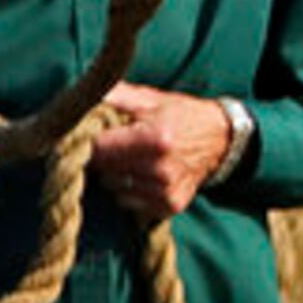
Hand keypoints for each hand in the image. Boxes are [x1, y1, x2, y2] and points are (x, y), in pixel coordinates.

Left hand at [87, 83, 231, 222]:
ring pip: (114, 189)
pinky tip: (144, 175)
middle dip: (103, 158)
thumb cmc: (182, 115)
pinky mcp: (170, 206)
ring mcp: (165, 191)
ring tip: (132, 159)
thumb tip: (81, 97)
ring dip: (116, 176)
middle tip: (115, 144)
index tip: (88, 135)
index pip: (98, 148)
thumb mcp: (151, 98)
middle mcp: (160, 169)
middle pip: (104, 170)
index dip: (88, 141)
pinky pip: (130, 203)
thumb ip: (115, 96)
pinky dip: (131, 191)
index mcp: (154, 138)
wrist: (221, 139)